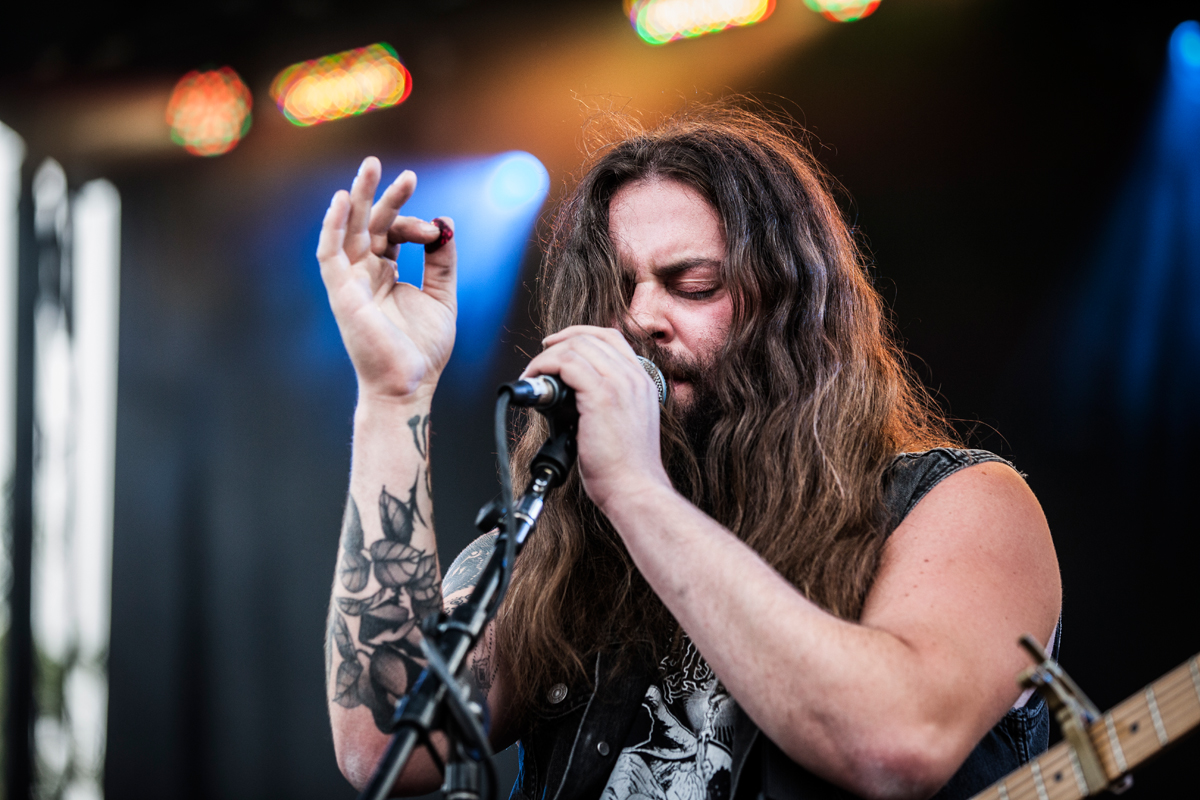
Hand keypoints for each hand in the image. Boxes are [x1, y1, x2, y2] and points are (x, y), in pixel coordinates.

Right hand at [317, 157, 455, 402]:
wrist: (409, 384)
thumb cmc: (423, 350)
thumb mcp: (442, 297)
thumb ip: (443, 261)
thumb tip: (444, 222)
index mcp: (387, 275)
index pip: (396, 234)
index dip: (416, 225)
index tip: (438, 232)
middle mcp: (365, 274)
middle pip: (370, 224)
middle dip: (386, 196)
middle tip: (408, 175)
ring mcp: (351, 281)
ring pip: (348, 229)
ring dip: (357, 197)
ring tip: (370, 166)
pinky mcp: (341, 292)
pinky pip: (329, 253)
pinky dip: (332, 225)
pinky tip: (341, 200)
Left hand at [522, 326, 670, 510]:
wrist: (635, 489)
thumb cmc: (624, 468)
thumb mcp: (624, 423)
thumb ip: (607, 402)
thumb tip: (571, 394)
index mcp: (642, 382)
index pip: (611, 338)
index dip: (580, 334)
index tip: (558, 344)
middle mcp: (635, 377)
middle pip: (591, 337)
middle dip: (559, 343)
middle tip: (539, 360)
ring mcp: (621, 384)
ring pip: (577, 346)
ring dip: (548, 356)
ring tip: (533, 374)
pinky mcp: (602, 396)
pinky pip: (567, 363)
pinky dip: (545, 366)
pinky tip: (536, 379)